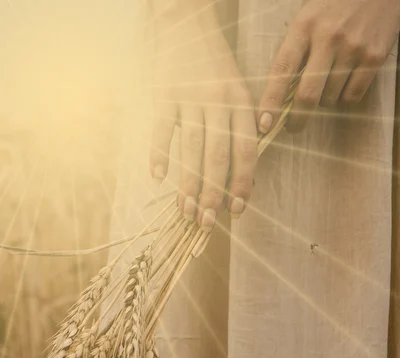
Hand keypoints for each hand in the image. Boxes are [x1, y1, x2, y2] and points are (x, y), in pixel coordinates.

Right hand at [149, 4, 257, 230]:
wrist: (187, 24)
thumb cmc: (216, 66)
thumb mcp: (240, 90)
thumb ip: (245, 127)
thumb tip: (250, 170)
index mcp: (241, 104)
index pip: (246, 152)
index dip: (242, 183)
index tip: (237, 211)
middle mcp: (219, 103)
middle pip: (218, 157)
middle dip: (214, 194)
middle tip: (208, 223)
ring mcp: (191, 99)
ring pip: (191, 149)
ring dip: (188, 184)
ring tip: (187, 212)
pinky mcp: (165, 95)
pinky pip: (161, 129)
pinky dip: (159, 153)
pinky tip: (157, 178)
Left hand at [258, 0, 399, 132]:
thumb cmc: (335, 4)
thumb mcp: (307, 17)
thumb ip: (295, 49)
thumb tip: (279, 93)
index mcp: (304, 26)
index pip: (282, 70)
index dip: (271, 101)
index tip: (263, 124)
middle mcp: (328, 37)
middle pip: (307, 95)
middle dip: (297, 119)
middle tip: (292, 127)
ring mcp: (353, 48)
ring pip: (330, 99)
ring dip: (324, 101)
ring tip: (326, 84)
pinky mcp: (374, 57)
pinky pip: (352, 96)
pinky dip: (344, 98)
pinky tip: (344, 82)